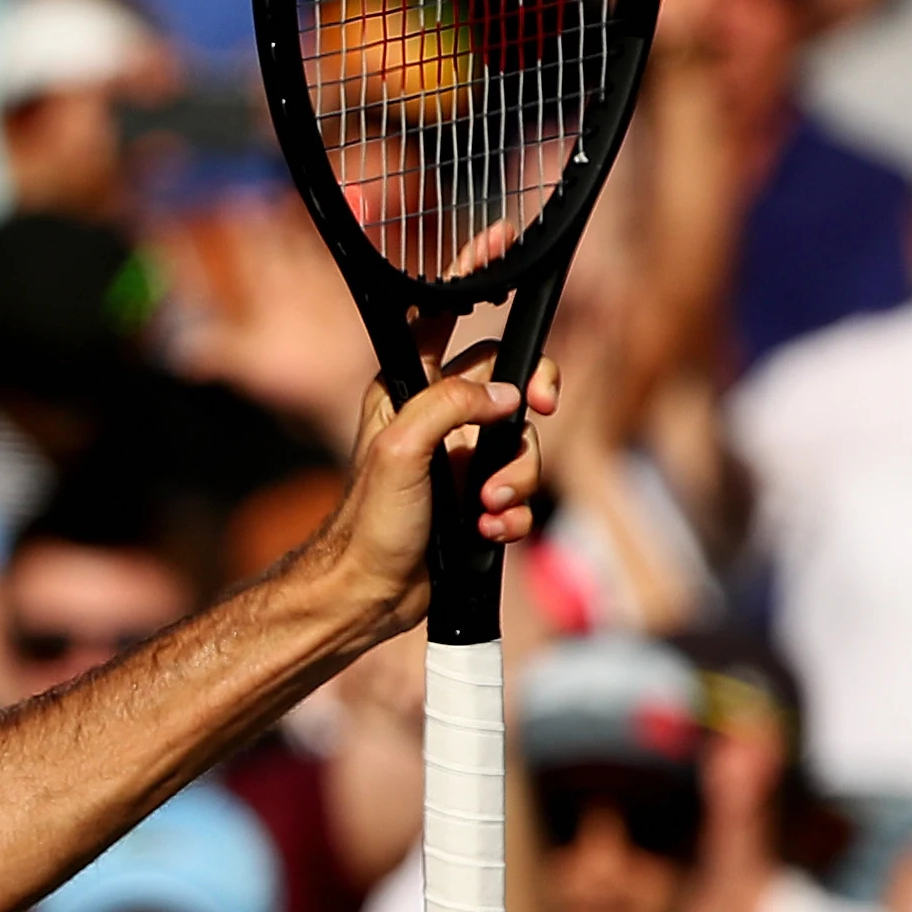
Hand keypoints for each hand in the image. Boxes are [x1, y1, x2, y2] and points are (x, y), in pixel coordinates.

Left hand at [311, 349, 558, 636]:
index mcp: (407, 393)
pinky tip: (488, 531)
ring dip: (516, 479)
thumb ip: (449, 405)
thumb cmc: (370, 521)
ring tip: (486, 507)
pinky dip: (511, 514)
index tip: (501, 335)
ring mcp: (461, 461)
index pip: (445, 329)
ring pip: (521, 446)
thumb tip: (506, 395)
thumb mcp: (399, 449)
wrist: (370, 592)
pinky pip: (518, 494)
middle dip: (526, 410)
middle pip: (508, 387)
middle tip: (541, 409)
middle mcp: (438, 421)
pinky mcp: (477, 500)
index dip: (475, 320)